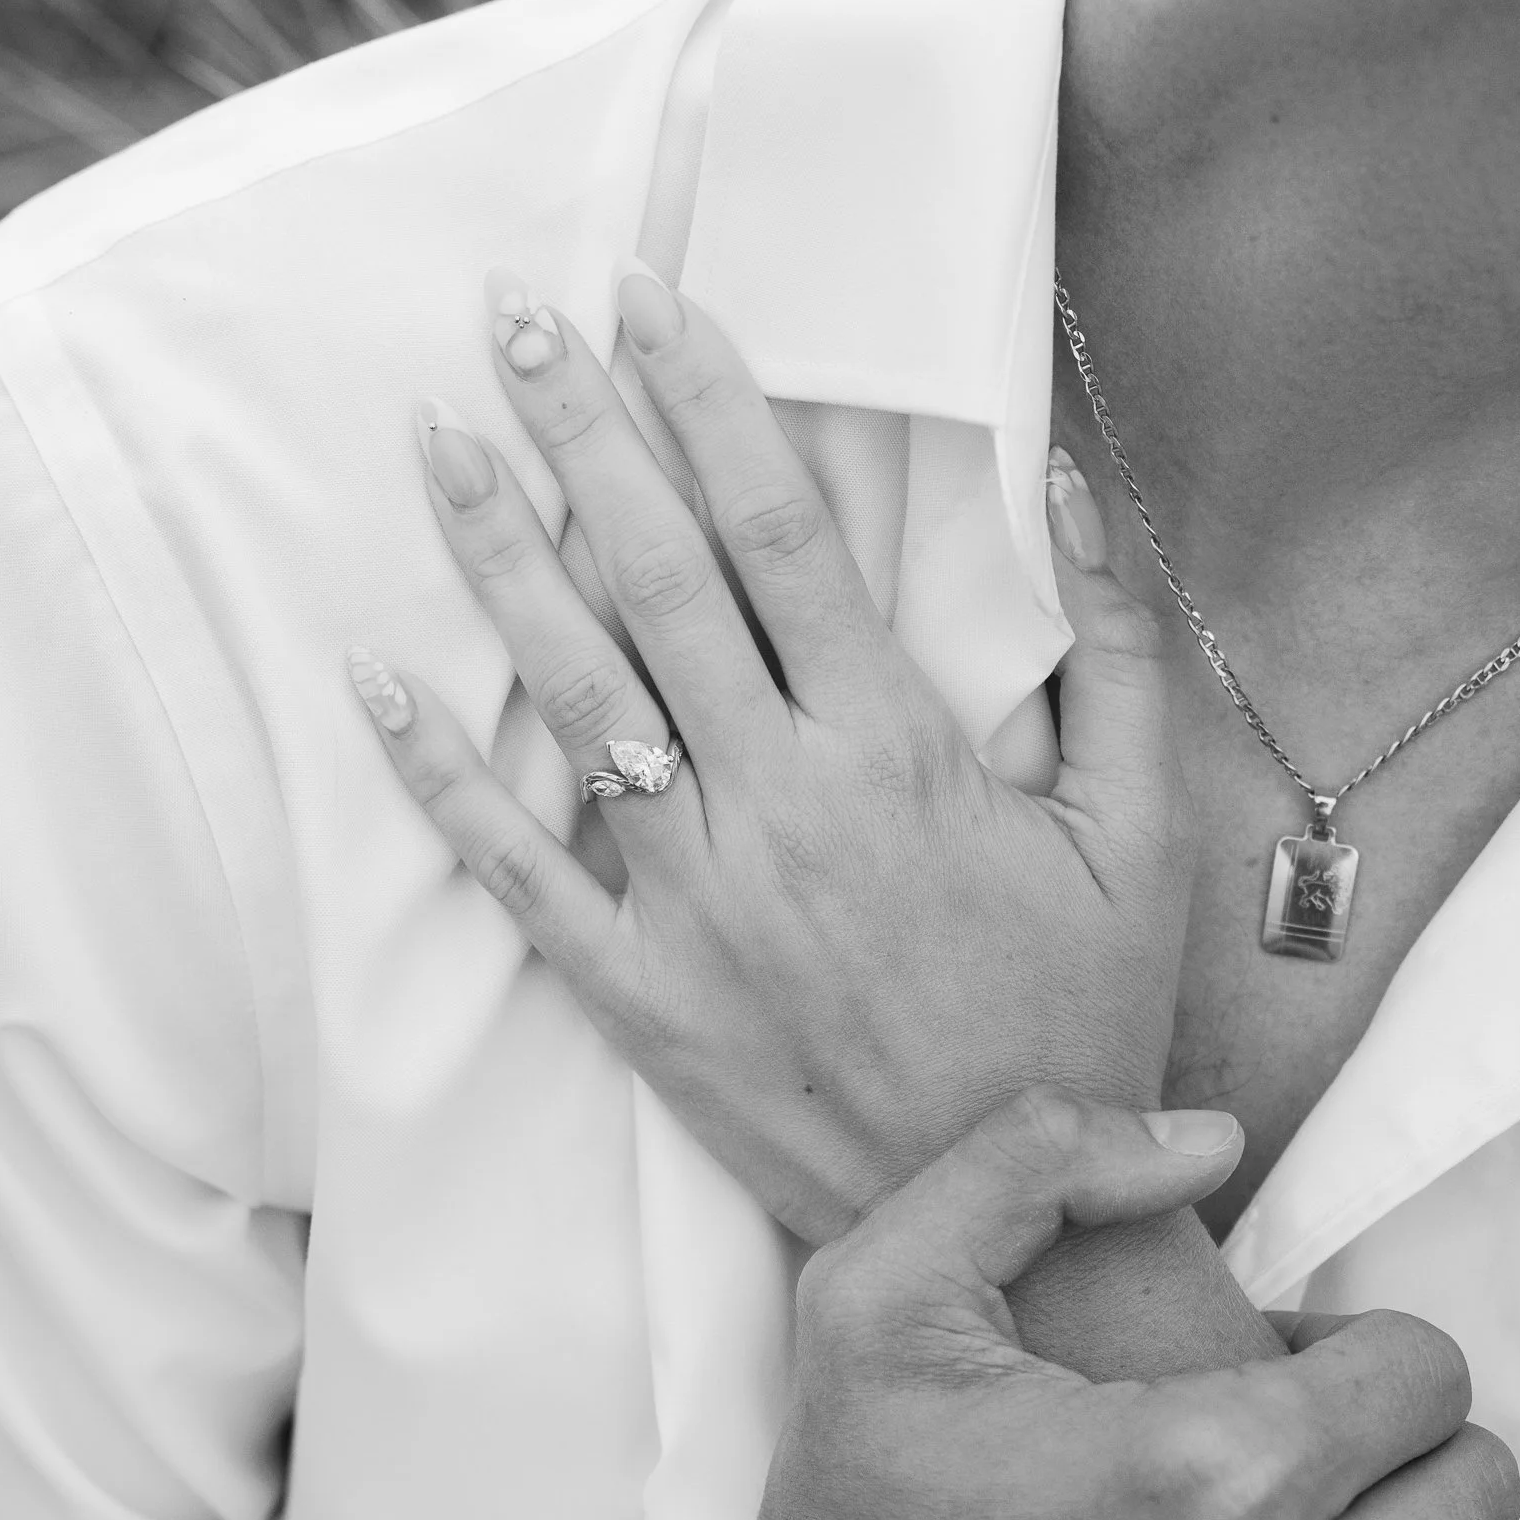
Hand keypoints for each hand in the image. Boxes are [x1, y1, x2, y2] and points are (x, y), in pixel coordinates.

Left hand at [349, 264, 1192, 1244]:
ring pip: (573, 697)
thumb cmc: (1085, 1017)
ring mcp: (693, 905)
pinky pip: (516, 874)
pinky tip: (374, 680)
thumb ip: (1117, 652)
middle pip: (652, 581)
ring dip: (495, 557)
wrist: (1012, 1221)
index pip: (777, 535)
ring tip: (435, 438)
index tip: (651, 298)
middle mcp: (776, 810)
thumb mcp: (1146, 831)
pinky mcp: (639, 997)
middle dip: (579, 433)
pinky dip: (439, 777)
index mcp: (895, 753)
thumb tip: (1073, 482)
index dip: (707, 403)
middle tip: (513, 314)